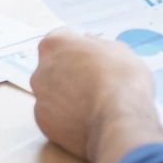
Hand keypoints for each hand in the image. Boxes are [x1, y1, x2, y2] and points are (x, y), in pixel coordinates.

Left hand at [32, 30, 162, 162]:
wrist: (120, 120)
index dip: (78, 51)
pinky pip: (53, 118)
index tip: (91, 60)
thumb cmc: (122, 80)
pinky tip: (86, 121)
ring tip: (92, 106)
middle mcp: (40, 68)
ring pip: (51, 95)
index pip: (60, 40)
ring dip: (66, 98)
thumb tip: (88, 41)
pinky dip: (66, 120)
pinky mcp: (43, 122)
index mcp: (55, 43)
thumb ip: (96, 44)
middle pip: (52, 68)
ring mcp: (40, 97)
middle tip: (93, 85)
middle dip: (69, 75)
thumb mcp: (118, 50)